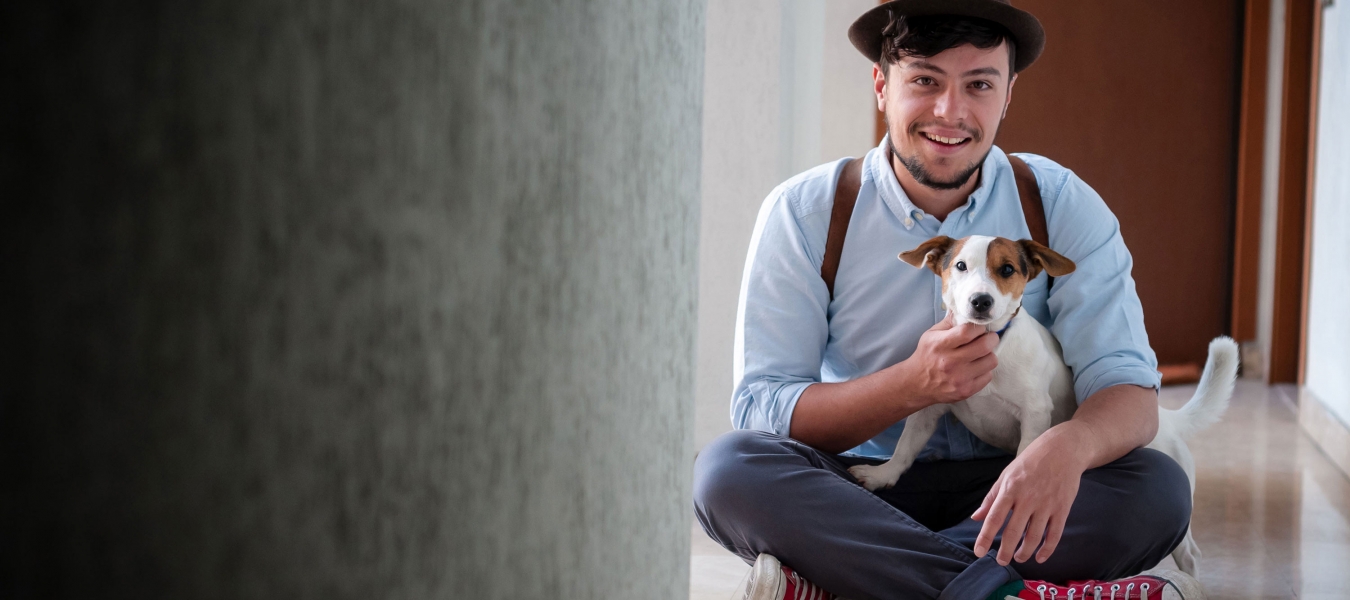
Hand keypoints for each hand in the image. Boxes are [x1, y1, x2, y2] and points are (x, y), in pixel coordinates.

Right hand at [898, 313, 998, 405]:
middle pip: (985, 346)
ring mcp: (960, 378)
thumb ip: (949, 322)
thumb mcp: (931, 334)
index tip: (979, 328)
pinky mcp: (966, 391)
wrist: (916, 384)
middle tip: (988, 338)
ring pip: (991, 361)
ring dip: (989, 355)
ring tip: (981, 355)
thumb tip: (965, 308)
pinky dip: (984, 370)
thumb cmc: (926, 355)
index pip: (969, 331)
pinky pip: (988, 376)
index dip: (979, 327)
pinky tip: (975, 368)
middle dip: (991, 339)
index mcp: (941, 345)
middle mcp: (951, 362)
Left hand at [971, 424, 1089, 565]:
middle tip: (1000, 562)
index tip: (978, 552)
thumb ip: (991, 498)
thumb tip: (976, 518)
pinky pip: (1054, 534)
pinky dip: (1047, 549)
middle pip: (1014, 531)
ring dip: (1025, 552)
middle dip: (1005, 551)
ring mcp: (1047, 504)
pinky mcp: (1063, 508)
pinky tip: (1040, 557)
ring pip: (1035, 536)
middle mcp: (1028, 498)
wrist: (1063, 450)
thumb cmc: (1030, 462)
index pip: (994, 518)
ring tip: (1018, 558)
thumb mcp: (1006, 475)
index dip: (985, 537)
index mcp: (1010, 489)